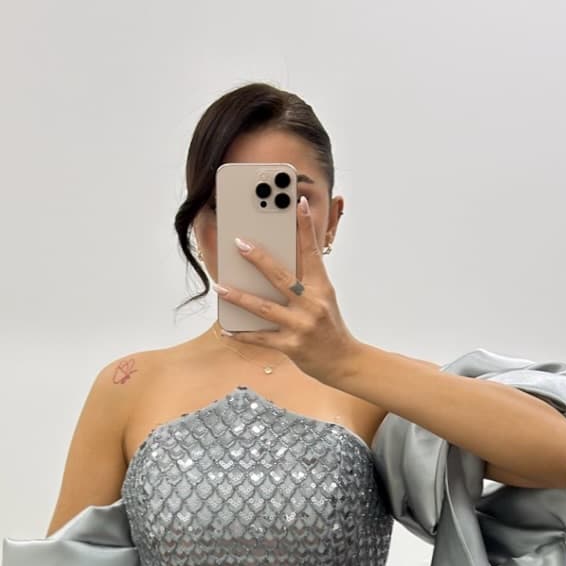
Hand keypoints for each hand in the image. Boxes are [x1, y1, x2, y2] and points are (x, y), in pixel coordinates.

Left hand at [215, 196, 359, 389]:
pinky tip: (226, 329)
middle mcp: (312, 304)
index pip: (312, 252)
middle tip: (239, 243)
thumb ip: (305, 281)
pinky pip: (261, 339)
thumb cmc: (330, 327)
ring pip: (264, 308)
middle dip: (258, 259)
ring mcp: (301, 325)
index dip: (306, 227)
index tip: (298, 203)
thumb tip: (273, 266)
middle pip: (281, 277)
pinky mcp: (292, 346)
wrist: (345, 362)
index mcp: (322, 288)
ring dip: (239, 296)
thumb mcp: (325, 299)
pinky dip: (242, 335)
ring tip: (220, 286)